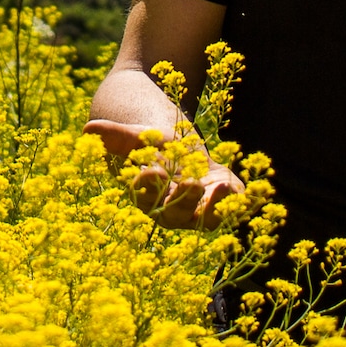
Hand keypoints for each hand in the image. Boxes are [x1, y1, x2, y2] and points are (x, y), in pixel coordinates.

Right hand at [83, 118, 246, 227]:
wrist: (177, 144)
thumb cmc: (150, 141)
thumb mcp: (137, 135)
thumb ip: (117, 135)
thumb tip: (89, 128)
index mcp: (148, 196)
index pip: (144, 197)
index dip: (147, 188)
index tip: (151, 173)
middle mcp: (174, 208)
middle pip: (178, 214)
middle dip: (184, 201)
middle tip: (191, 184)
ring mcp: (201, 205)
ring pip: (208, 217)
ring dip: (217, 207)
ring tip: (223, 186)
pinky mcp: (224, 195)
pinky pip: (236, 205)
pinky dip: (244, 201)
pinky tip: (256, 192)